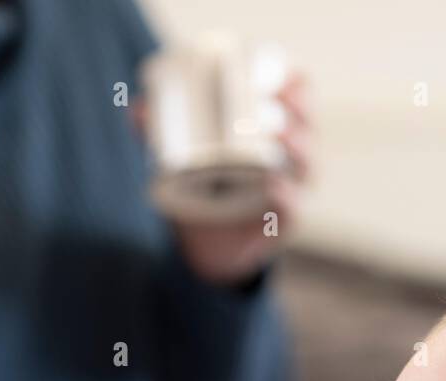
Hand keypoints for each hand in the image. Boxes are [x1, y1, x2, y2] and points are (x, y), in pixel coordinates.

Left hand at [136, 73, 313, 286]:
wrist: (205, 242)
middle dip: (299, 109)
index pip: (301, 100)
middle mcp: (292, 160)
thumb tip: (137, 109)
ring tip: (278, 133)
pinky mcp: (284, 224)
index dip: (296, 84)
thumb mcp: (181, 155)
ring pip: (307, 165)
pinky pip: (293, 209)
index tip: (277, 74)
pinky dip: (286, 196)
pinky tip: (273, 184)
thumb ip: (159, 134)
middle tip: (275, 99)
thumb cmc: (203, 186)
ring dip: (298, 145)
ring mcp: (292, 192)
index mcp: (277, 133)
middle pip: (308, 128)